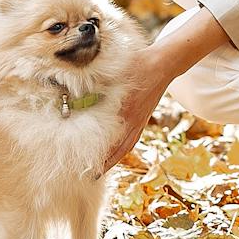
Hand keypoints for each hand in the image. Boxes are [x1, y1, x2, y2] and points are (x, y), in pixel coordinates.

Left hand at [94, 5, 233, 175]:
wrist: (163, 63)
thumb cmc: (138, 64)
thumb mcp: (115, 72)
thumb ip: (97, 82)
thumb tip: (76, 90)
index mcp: (126, 113)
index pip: (112, 142)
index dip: (100, 157)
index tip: (87, 167)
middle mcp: (134, 121)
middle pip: (119, 150)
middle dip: (105, 164)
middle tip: (91, 175)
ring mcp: (140, 121)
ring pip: (127, 146)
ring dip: (114, 159)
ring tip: (102, 168)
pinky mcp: (143, 118)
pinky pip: (132, 138)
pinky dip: (123, 148)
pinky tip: (117, 151)